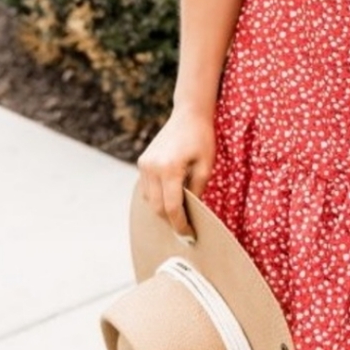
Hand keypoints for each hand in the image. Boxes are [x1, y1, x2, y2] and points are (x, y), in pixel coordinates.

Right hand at [137, 108, 216, 234]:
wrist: (189, 114)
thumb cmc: (202, 138)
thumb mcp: (206, 166)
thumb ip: (197, 190)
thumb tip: (192, 213)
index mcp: (169, 168)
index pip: (172, 207)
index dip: (180, 225)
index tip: (189, 235)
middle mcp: (152, 167)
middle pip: (157, 207)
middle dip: (171, 221)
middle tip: (186, 230)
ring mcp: (144, 165)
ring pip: (150, 200)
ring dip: (163, 210)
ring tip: (180, 216)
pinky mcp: (142, 162)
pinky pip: (147, 188)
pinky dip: (157, 198)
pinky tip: (171, 200)